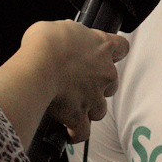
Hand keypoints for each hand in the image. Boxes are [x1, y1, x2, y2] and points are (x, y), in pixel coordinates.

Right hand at [22, 21, 126, 143]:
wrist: (39, 65)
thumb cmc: (47, 42)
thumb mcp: (60, 27)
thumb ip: (70, 36)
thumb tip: (63, 40)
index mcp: (102, 46)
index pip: (122, 47)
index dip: (115, 52)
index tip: (108, 55)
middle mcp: (104, 73)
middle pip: (111, 84)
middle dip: (98, 86)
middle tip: (79, 83)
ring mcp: (95, 96)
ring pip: (99, 109)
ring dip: (88, 109)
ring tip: (72, 107)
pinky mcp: (80, 115)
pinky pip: (83, 132)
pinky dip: (76, 133)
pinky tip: (69, 133)